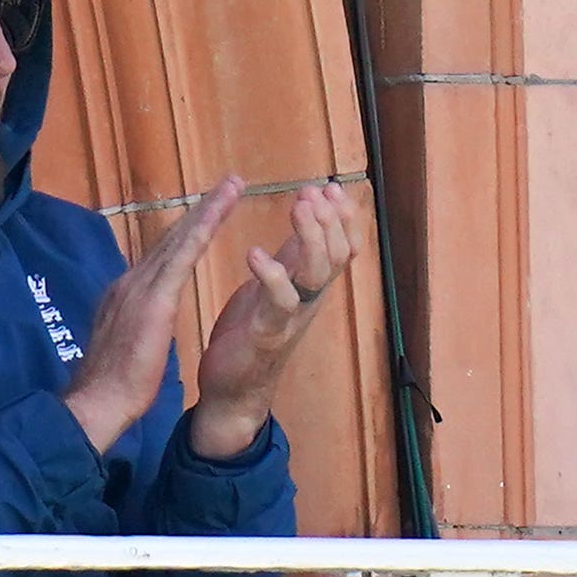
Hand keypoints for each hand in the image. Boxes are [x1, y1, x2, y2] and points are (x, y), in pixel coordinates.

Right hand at [60, 176, 241, 451]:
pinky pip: (182, 256)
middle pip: (170, 239)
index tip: (203, 214)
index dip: (183, 233)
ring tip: (232, 186)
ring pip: (178, 239)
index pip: (159, 257)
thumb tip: (138, 323)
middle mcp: (130, 282)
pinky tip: (219, 212)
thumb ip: (132, 326)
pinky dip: (201, 231)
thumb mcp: (123, 346)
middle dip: (199, 210)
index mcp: (124, 295)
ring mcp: (139, 287)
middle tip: (227, 184)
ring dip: (207, 209)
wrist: (97, 401)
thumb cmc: (111, 386)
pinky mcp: (153, 299)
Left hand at [188, 179, 357, 459]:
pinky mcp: (267, 334)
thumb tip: (309, 216)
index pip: (344, 247)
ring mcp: (291, 318)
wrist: (232, 390)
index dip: (344, 218)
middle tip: (313, 192)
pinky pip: (279, 303)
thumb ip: (292, 256)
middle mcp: (308, 301)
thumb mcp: (273, 286)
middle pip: (338, 255)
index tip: (331, 187)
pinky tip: (255, 253)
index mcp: (309, 288)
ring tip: (299, 207)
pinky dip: (271, 275)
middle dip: (330, 220)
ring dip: (312, 237)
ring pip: (318, 274)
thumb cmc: (250, 335)